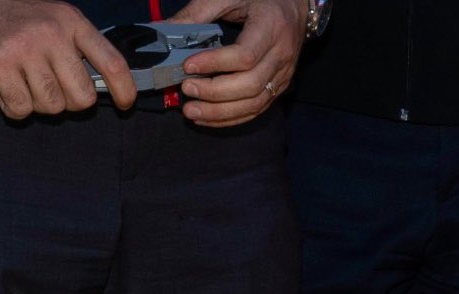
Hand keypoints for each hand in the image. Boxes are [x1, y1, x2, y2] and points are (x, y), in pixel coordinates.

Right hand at [0, 0, 134, 119]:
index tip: (124, 103)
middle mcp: (51, 33)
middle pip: (83, 97)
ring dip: (38, 103)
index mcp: (69, 20)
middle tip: (49, 88)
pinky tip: (4, 88)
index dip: (125, 90)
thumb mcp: (47, 18)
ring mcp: (24, 49)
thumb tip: (105, 85)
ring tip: (22, 81)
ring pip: (53, 106)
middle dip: (69, 102)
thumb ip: (75, 47)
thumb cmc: (3, 13)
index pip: (113, 63)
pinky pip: (22, 109)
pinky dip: (13, 107)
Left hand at [172, 0, 304, 128]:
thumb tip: (164, 31)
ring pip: (254, 103)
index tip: (188, 66)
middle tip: (186, 89)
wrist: (295, 8)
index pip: (245, 56)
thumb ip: (198, 13)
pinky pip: (256, 110)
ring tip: (192, 110)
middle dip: (215, 92)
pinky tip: (207, 117)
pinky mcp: (278, 89)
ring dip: (220, 112)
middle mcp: (281, 56)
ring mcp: (282, 76)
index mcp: (270, 27)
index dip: (215, 64)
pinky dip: (230, 118)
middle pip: (250, 85)